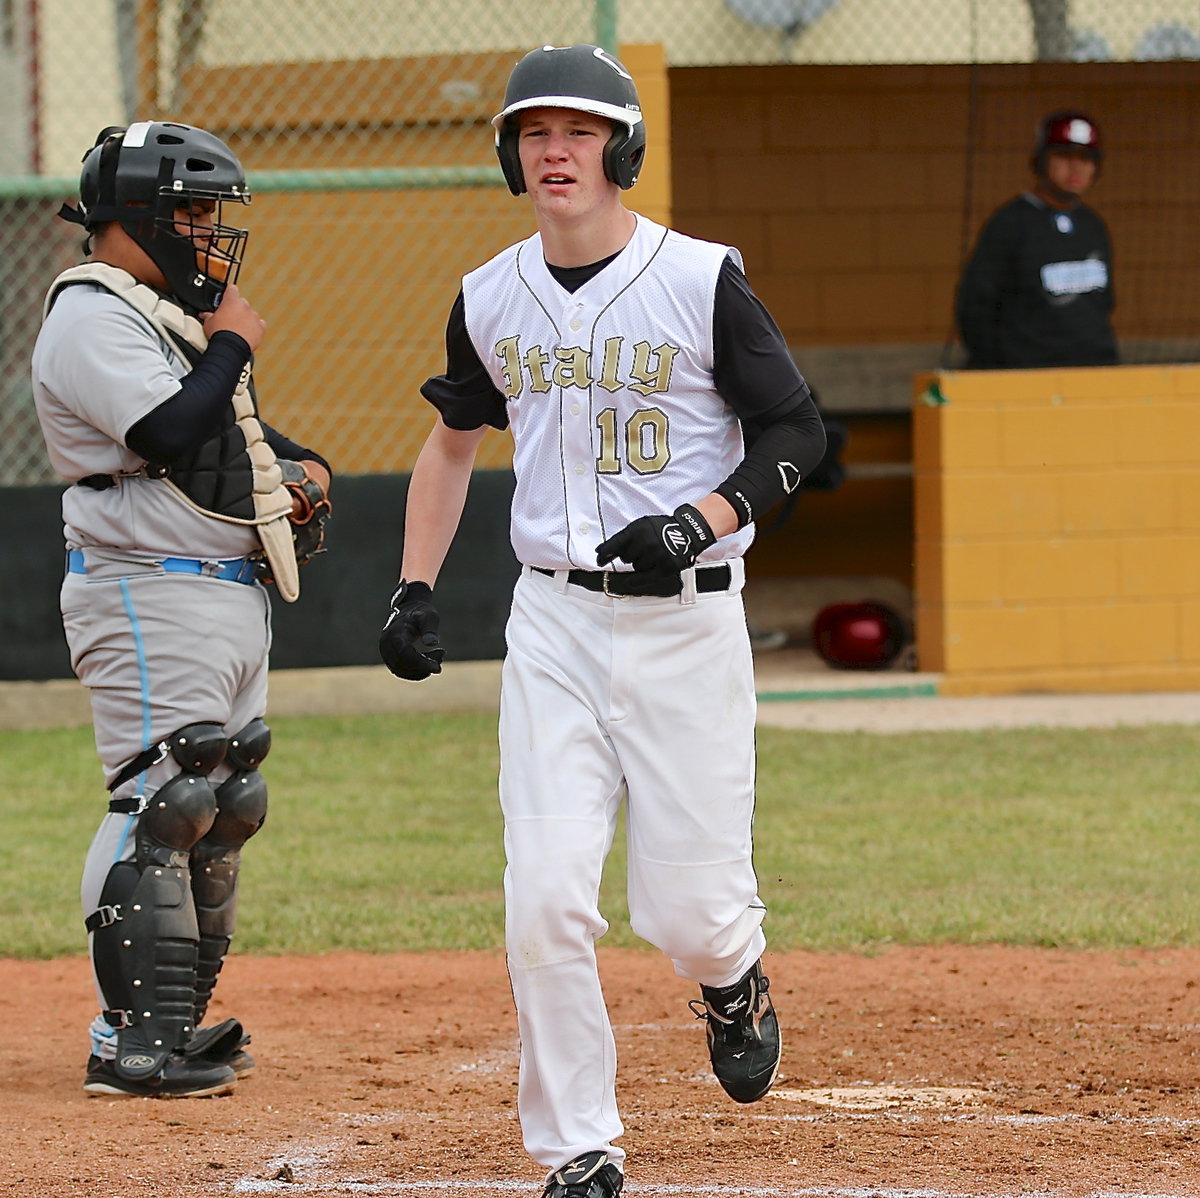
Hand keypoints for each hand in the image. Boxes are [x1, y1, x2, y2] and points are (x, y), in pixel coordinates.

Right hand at [201, 284, 265, 351]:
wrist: (231, 347)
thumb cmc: (219, 334)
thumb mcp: (208, 322)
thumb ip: (209, 315)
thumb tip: (205, 315)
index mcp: (231, 301)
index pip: (231, 289)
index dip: (228, 293)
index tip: (226, 297)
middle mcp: (245, 306)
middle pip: (241, 303)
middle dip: (236, 309)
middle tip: (228, 318)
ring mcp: (254, 316)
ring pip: (251, 314)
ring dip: (245, 319)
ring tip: (237, 329)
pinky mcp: (261, 328)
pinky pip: (259, 325)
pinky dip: (255, 328)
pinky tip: (248, 333)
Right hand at [379, 580, 443, 680]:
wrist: (409, 610)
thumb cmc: (421, 612)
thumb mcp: (429, 616)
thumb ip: (430, 629)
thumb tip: (432, 643)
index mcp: (394, 634)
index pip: (406, 655)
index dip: (421, 663)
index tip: (438, 668)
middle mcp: (386, 645)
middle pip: (404, 665)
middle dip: (424, 665)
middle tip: (442, 654)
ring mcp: (386, 653)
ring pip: (403, 671)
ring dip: (422, 669)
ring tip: (438, 656)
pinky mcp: (390, 658)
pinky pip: (402, 672)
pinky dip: (417, 671)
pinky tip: (430, 662)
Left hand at [595, 503, 716, 573]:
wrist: (687, 531)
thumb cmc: (661, 529)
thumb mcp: (641, 526)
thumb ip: (622, 538)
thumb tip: (601, 551)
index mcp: (638, 529)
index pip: (615, 544)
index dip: (605, 554)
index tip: (599, 559)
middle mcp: (646, 542)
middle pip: (625, 558)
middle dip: (630, 556)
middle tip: (641, 550)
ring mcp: (656, 555)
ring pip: (635, 568)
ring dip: (639, 564)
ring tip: (651, 556)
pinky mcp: (665, 567)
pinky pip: (644, 579)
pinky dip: (635, 581)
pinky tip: (629, 582)